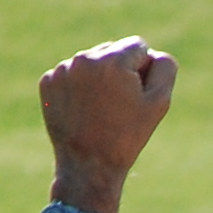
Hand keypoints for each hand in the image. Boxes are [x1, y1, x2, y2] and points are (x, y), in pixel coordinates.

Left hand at [38, 37, 174, 204]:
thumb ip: (164, 68)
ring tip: (99, 110)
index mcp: (113, 61)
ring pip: (91, 62)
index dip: (143, 71)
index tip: (136, 96)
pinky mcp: (48, 82)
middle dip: (119, 72)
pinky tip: (83, 110)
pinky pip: (71, 74)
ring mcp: (62, 70)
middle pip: (112, 50)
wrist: (89, 166)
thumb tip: (153, 53)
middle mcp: (84, 58)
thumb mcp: (158, 103)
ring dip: (98, 79)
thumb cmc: (127, 136)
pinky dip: (78, 88)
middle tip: (118, 106)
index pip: (138, 46)